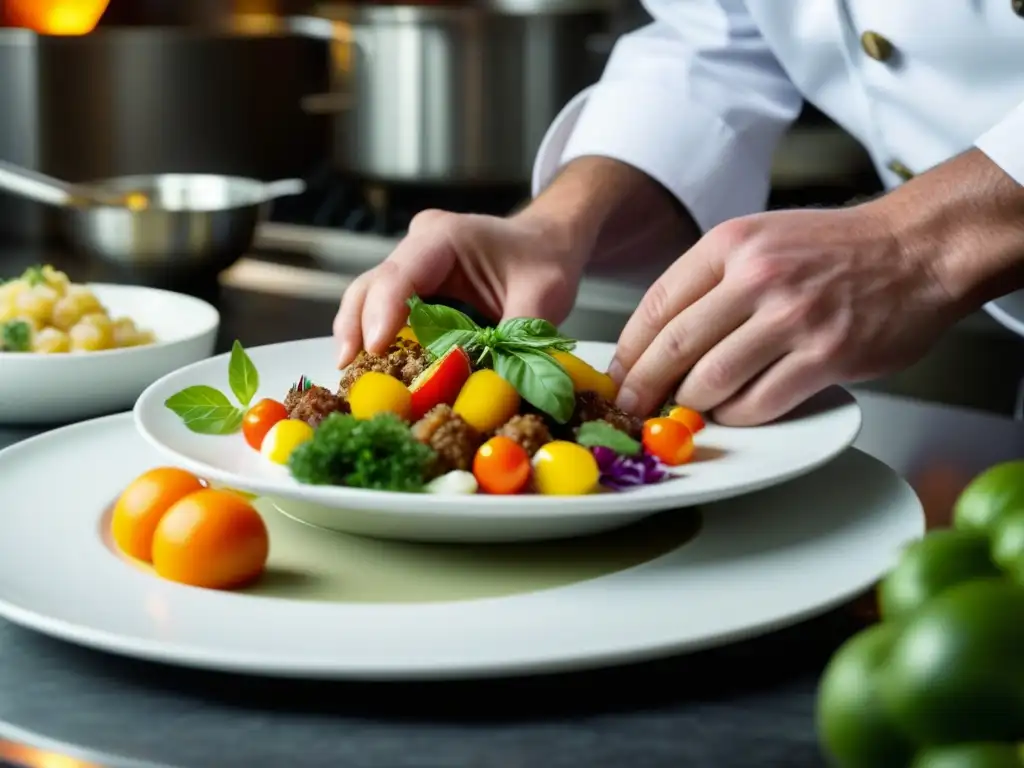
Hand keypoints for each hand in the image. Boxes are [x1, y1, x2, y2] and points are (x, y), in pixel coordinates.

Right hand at [333, 208, 585, 365]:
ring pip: (369, 296)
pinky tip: (374, 368)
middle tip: (347, 370)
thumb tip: (500, 386)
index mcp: (446, 237)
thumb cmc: (545, 260)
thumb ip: (520, 337)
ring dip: (359, 335)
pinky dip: (377, 338)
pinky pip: (385, 309)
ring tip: (351, 374)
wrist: (547, 242)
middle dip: (356, 328)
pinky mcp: (413, 285)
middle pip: (372, 285)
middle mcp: (419, 245)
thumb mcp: (544, 296)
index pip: (401, 274)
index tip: (375, 350)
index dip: (383, 313)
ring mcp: (412, 263)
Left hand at [609, 205, 958, 425]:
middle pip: (673, 348)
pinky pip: (760, 403)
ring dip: (692, 404)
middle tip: (632, 409)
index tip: (618, 377)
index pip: (656, 305)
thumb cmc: (834, 249)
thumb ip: (709, 281)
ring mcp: (793, 317)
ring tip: (690, 408)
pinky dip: (738, 416)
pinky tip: (736, 412)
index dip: (628, 351)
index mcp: (731, 244)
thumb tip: (656, 341)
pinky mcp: (827, 356)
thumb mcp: (759, 239)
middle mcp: (757, 277)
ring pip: (711, 380)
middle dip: (643, 389)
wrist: (917, 248)